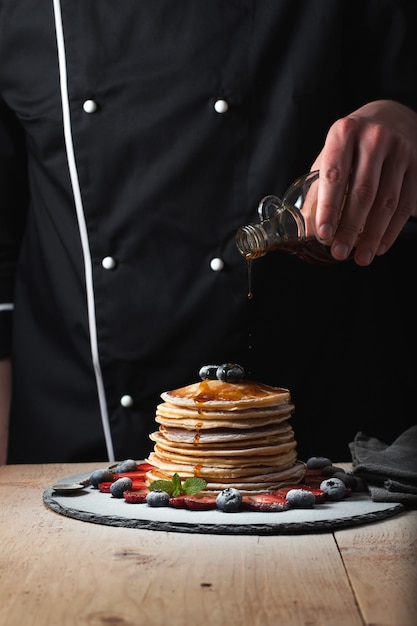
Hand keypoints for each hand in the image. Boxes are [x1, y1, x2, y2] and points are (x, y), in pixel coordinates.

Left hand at [312, 100, 416, 265]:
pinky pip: (406, 203)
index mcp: (344, 132)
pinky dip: (392, 230)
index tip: (322, 234)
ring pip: (387, 201)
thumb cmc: (352, 144)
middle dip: (350, 228)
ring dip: (373, 235)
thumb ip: (319, 186)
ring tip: (360, 258)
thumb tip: (305, 228)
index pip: (335, 175)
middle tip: (339, 253)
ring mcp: (400, 150)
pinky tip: (380, 247)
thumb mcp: (331, 153)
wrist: (392, 116)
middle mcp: (374, 138)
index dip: (328, 207)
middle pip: (363, 192)